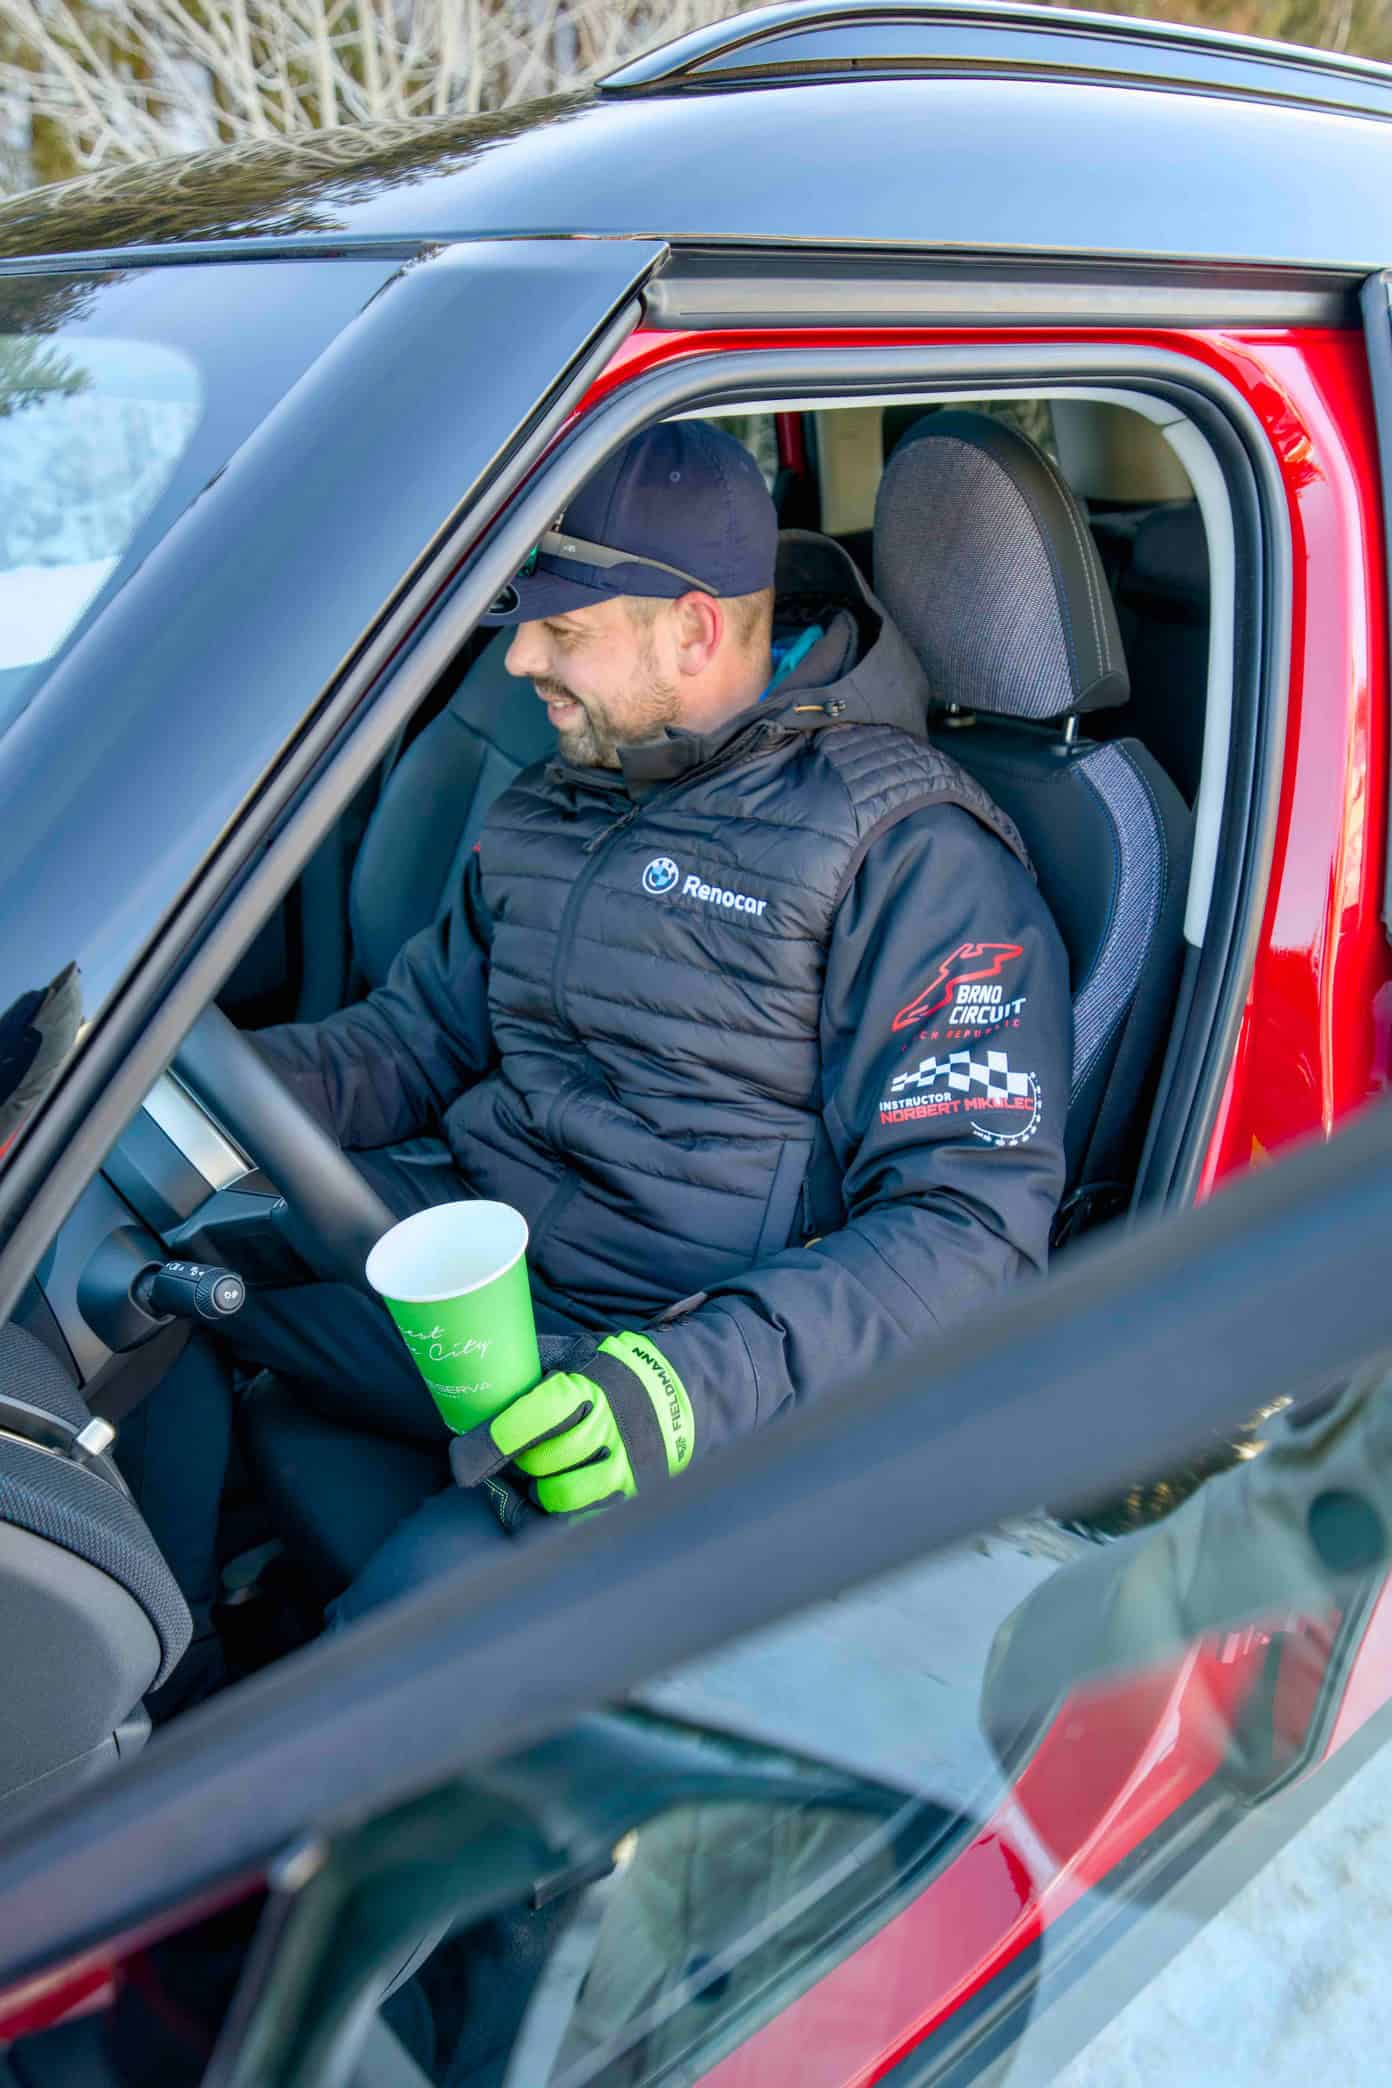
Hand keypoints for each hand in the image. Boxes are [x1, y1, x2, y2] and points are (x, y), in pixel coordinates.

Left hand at [449, 1332, 693, 1514]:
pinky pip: (582, 1517)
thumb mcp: (579, 1350)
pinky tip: (547, 1498)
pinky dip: (558, 1512)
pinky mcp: (634, 1490)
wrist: (685, 1387)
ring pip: (559, 1496)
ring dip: (540, 1488)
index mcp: (585, 1387)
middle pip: (538, 1463)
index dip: (485, 1447)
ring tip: (541, 1471)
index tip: (461, 1460)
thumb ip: (535, 1361)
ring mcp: (623, 1463)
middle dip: (515, 1462)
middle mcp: (606, 1426)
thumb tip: (480, 1376)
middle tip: (509, 1453)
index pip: (524, 1424)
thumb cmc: (617, 1368)